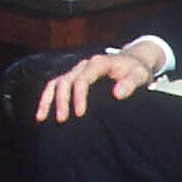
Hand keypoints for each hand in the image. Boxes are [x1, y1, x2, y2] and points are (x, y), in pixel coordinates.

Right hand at [35, 42, 161, 120]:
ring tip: (42, 118)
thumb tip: (117, 94)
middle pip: (66, 81)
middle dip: (62, 101)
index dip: (79, 96)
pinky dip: (46, 99)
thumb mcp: (139, 75)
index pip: (83, 78)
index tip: (79, 114)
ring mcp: (76, 71)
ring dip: (48, 100)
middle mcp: (84, 65)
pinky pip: (54, 86)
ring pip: (56, 82)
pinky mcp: (73, 77)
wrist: (132, 62)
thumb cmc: (136, 71)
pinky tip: (41, 115)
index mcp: (99, 63)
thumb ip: (130, 84)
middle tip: (62, 120)